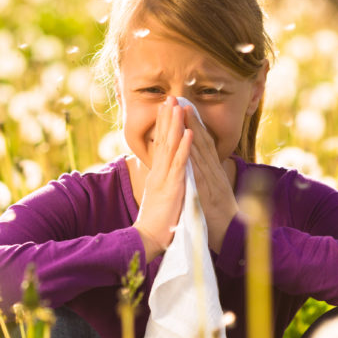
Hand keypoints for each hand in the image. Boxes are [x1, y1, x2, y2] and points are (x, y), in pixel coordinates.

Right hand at [133, 98, 192, 259]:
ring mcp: (165, 178)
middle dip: (167, 118)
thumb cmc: (157, 223)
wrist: (148, 240)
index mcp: (157, 174)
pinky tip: (188, 133)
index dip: (164, 126)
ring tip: (178, 106)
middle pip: (163, 140)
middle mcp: (159, 173)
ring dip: (175, 125)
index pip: (160, 145)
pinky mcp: (172, 187)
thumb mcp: (160, 198)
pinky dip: (185, 147)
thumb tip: (164, 175)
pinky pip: (180, 164)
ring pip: (170, 147)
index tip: (166, 108)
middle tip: (170, 97)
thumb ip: (162, 184)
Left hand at [182, 104, 238, 253]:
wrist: (232, 237)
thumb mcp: (213, 193)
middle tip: (180, 99)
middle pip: (201, 141)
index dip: (193, 125)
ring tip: (182, 111)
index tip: (184, 107)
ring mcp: (212, 181)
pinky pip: (199, 172)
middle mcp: (214, 172)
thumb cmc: (220, 218)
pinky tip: (187, 143)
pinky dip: (194, 156)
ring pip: (201, 151)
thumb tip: (200, 168)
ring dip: (191, 130)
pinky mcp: (208, 193)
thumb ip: (207, 179)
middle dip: (191, 119)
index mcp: (213, 172)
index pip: (202, 144)